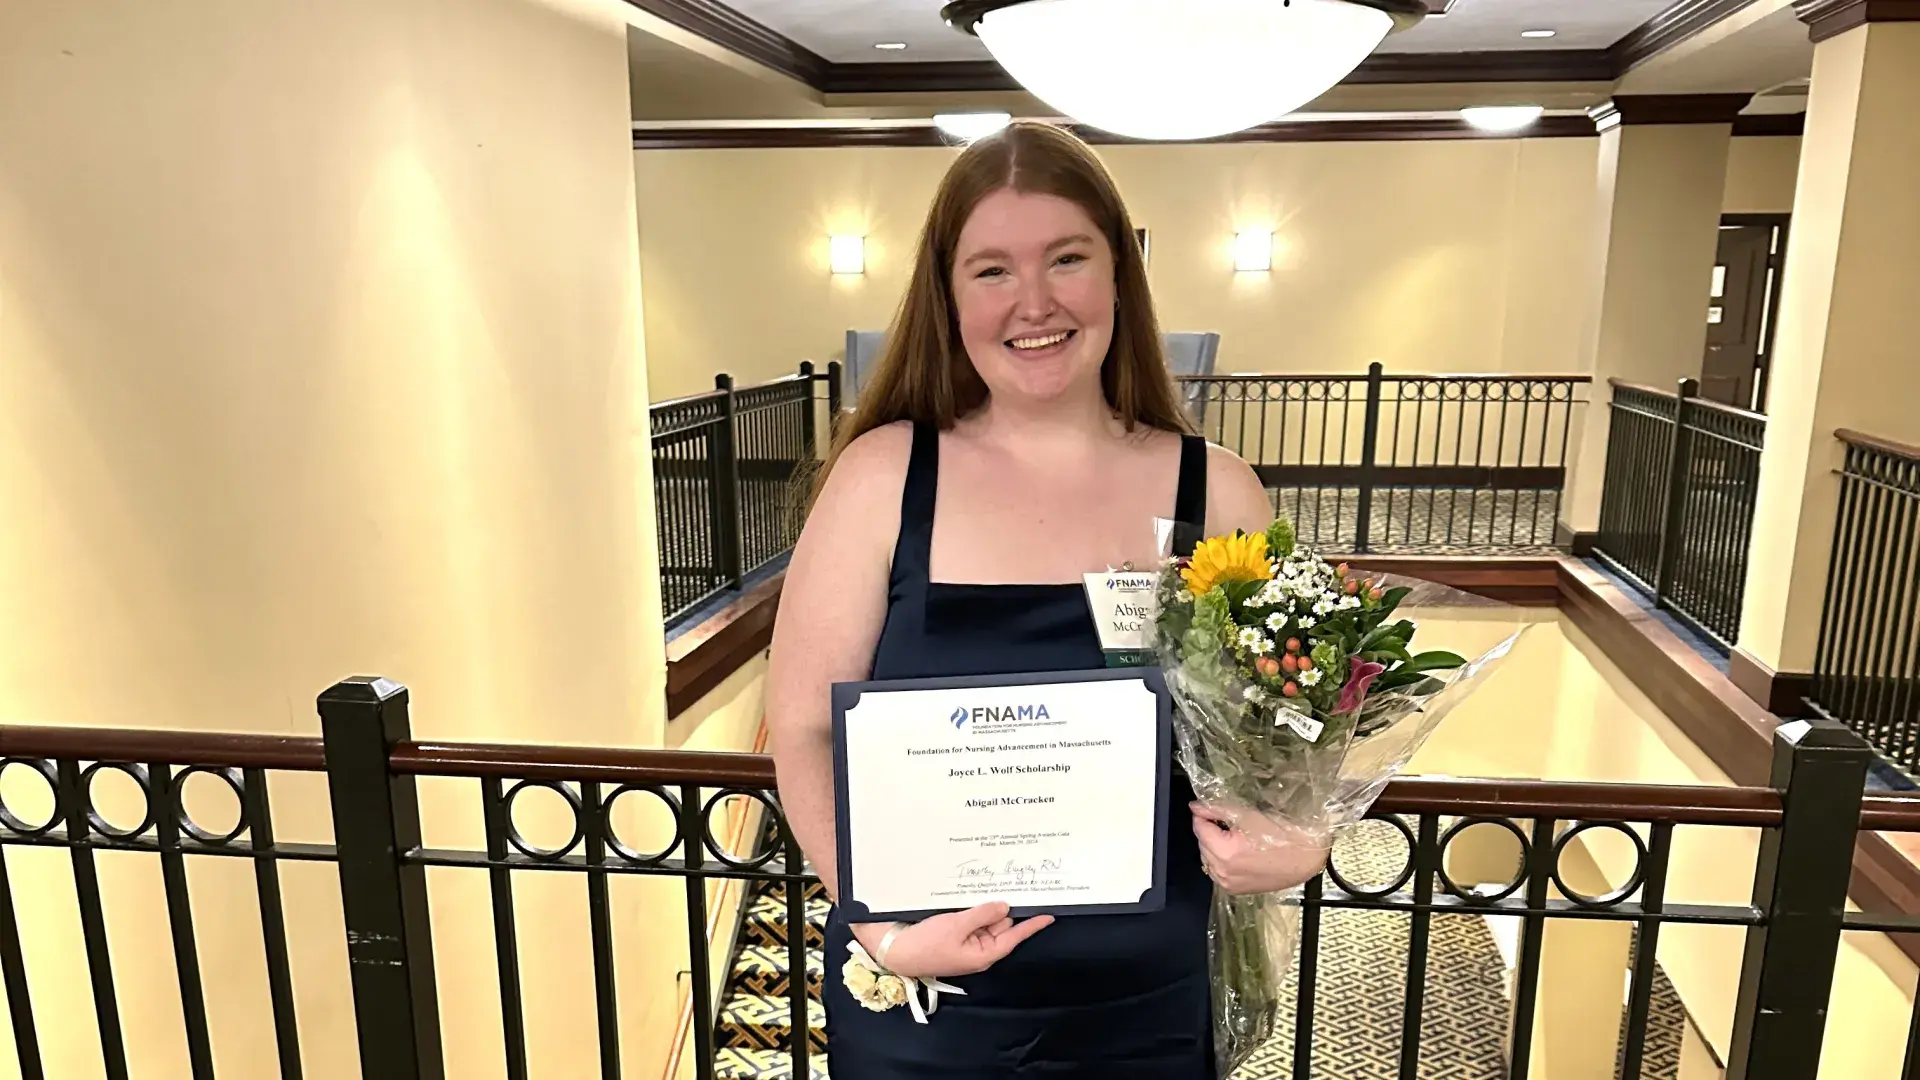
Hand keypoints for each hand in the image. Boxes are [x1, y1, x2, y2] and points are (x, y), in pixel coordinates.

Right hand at [850, 902, 1052, 979]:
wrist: (894, 950)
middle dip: (1005, 908)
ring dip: (986, 907)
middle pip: (1001, 925)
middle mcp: (978, 950)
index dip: (1032, 925)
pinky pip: (971, 921)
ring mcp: (966, 943)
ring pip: (985, 921)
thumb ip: (983, 915)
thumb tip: (1004, 907)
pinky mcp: (954, 936)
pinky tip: (971, 894)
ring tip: (988, 885)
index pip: (1014, 936)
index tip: (1049, 915)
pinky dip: (973, 909)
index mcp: (984, 954)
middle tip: (1015, 884)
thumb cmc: (925, 944)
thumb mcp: (956, 926)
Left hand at [1191, 801, 1331, 895]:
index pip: (1199, 827)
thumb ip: (1217, 809)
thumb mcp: (1247, 815)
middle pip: (1202, 843)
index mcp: (1224, 853)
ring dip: (1215, 846)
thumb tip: (1196, 807)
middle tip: (1231, 823)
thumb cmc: (1283, 834)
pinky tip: (1240, 852)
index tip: (1214, 809)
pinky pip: (1219, 872)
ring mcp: (1229, 884)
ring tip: (1237, 837)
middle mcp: (1223, 873)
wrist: (1308, 857)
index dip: (1205, 814)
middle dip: (1211, 831)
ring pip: (1209, 858)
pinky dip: (1223, 861)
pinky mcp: (1237, 890)